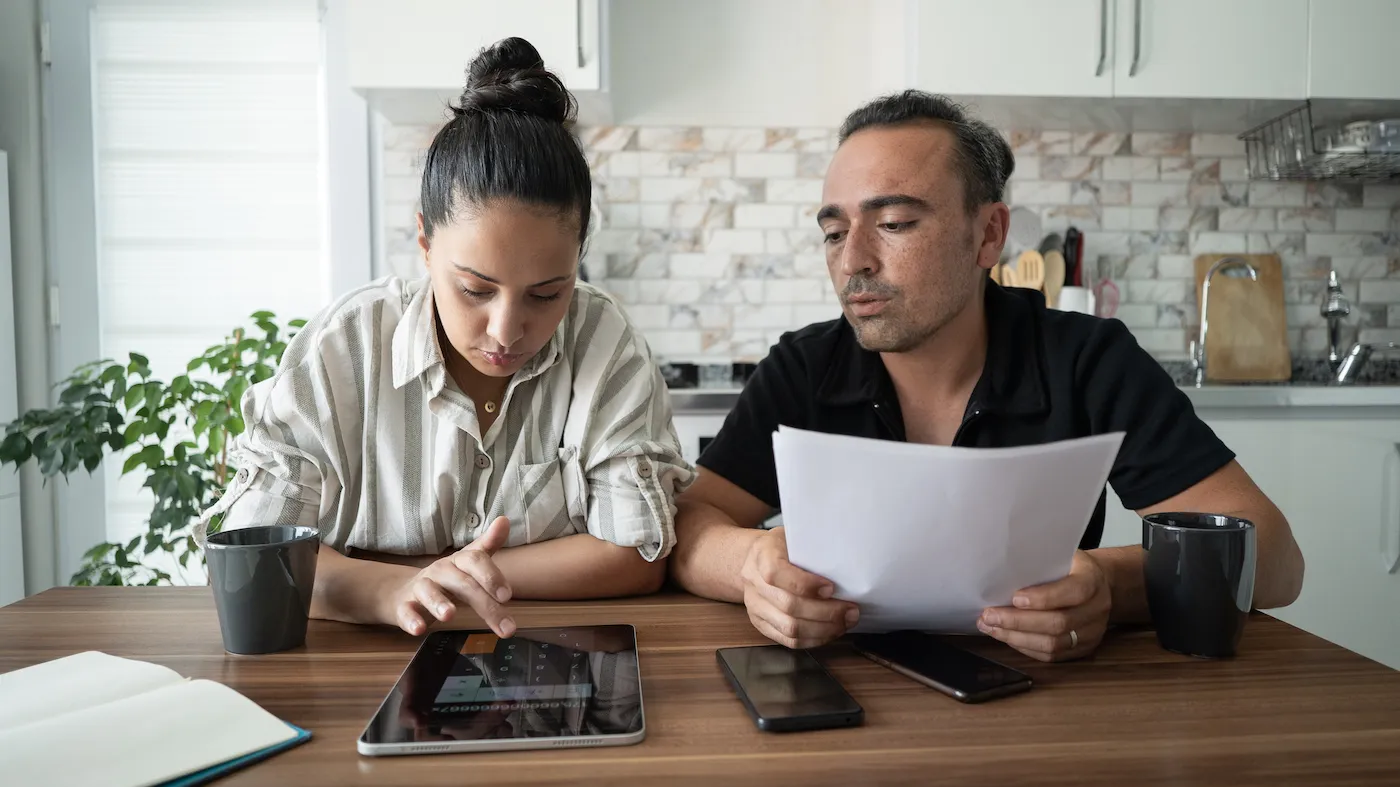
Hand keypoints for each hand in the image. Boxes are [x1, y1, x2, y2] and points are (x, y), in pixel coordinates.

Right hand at [389, 516, 515, 637]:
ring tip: (450, 616)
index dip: (491, 576)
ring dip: (438, 603)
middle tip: (506, 628)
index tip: (507, 596)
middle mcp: (440, 571)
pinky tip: (419, 629)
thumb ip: (488, 545)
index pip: (475, 560)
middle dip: (485, 604)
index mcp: (458, 561)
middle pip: (463, 583)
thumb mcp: (468, 563)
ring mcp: (421, 588)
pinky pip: (406, 611)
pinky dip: (411, 619)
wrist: (403, 592)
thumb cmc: (446, 579)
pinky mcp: (404, 606)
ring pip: (429, 591)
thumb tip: (504, 520)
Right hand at [740, 526, 858, 648]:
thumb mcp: (792, 537)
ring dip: (823, 629)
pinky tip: (830, 632)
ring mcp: (755, 606)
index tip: (831, 587)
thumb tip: (845, 565)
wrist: (749, 560)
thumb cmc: (779, 547)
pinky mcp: (760, 624)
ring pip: (790, 628)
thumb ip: (812, 549)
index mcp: (762, 555)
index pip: (777, 573)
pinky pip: (788, 640)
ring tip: (845, 622)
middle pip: (789, 605)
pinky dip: (813, 639)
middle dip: (826, 612)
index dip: (806, 584)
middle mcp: (754, 583)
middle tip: (851, 611)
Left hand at [977, 550, 1110, 661]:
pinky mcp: (1084, 649)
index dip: (1043, 598)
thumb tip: (1001, 577)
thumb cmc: (1070, 567)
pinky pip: (1052, 655)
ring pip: (1053, 644)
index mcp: (1093, 579)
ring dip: (1016, 637)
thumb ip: (1039, 565)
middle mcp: (1097, 609)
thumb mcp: (1060, 556)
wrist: (1099, 584)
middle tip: (989, 616)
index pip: (1073, 591)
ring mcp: (1093, 632)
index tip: (1014, 598)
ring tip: (991, 628)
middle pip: (1058, 623)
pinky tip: (1007, 637)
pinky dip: (1026, 647)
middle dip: (1018, 621)